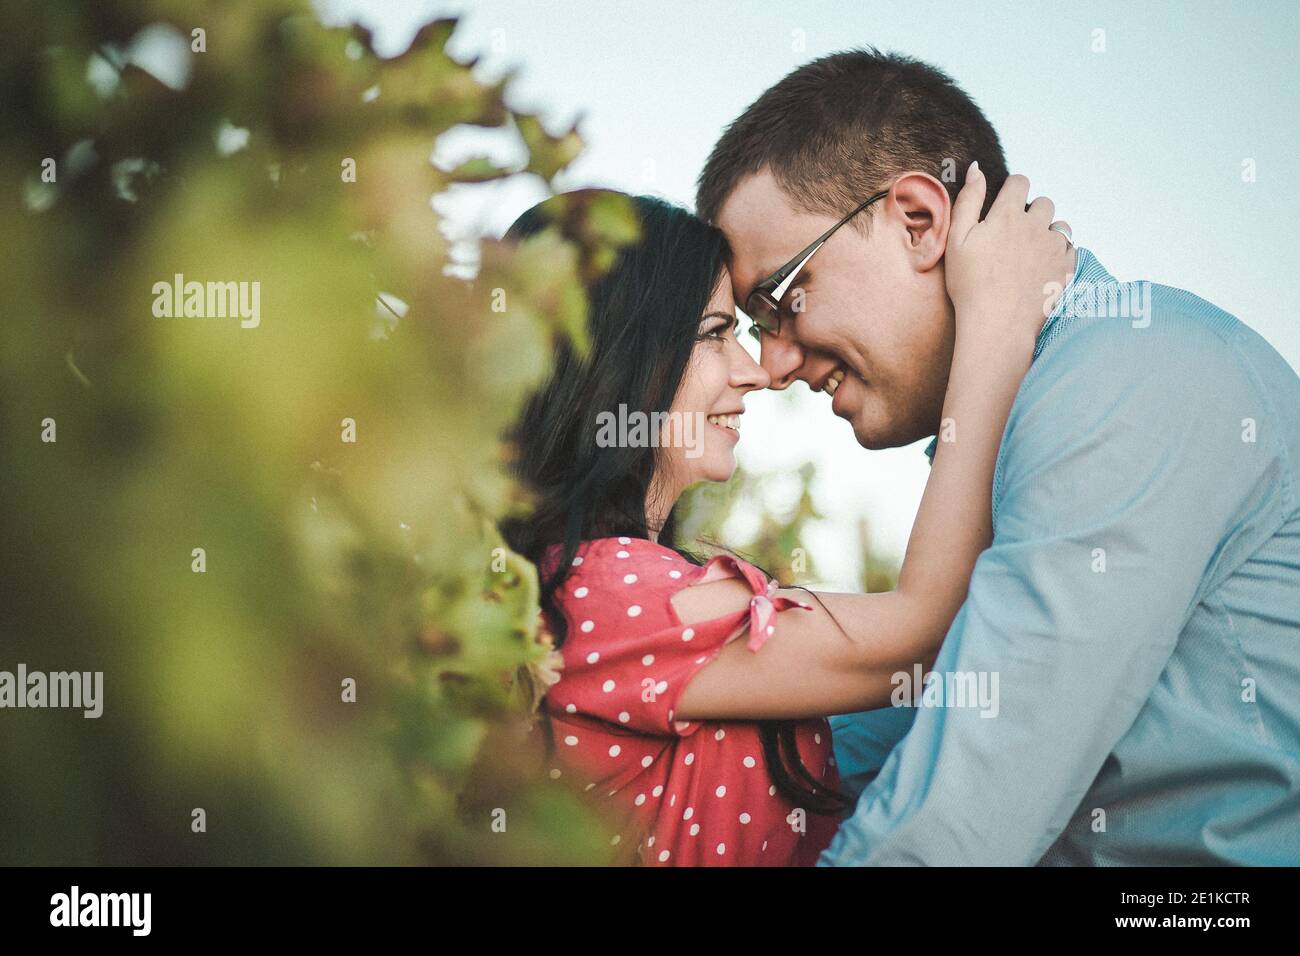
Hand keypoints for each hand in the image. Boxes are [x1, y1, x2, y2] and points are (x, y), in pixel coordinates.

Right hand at [944, 164, 1074, 350]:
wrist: (996, 324)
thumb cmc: (970, 285)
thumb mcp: (957, 240)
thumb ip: (968, 201)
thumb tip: (976, 169)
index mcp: (1008, 214)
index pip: (1020, 182)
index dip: (1012, 190)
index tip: (1004, 205)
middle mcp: (1036, 225)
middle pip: (1043, 203)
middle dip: (1031, 212)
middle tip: (1013, 235)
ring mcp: (1055, 247)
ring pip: (1061, 225)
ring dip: (1048, 231)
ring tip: (1030, 251)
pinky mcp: (1066, 268)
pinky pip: (1070, 249)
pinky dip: (1059, 252)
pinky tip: (1041, 266)